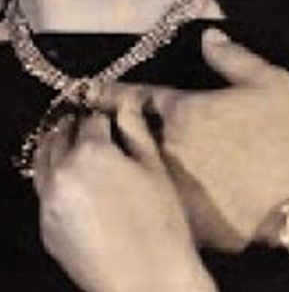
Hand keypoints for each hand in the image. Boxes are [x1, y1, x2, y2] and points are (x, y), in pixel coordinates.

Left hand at [34, 101, 216, 291]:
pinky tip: (76, 185)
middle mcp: (62, 173)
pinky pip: (45, 193)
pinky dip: (55, 180)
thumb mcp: (154, 167)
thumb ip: (136, 128)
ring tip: (78, 149)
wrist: (146, 281)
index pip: (93, 118)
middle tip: (93, 128)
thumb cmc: (160, 221)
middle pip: (62, 136)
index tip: (114, 117)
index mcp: (91, 152)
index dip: (106, 115)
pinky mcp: (47, 229)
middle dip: (77, 127)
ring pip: (44, 163)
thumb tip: (129, 98)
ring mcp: (50, 204)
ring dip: (59, 149)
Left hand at [97, 29, 288, 252]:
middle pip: (138, 140)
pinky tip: (192, 197)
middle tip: (122, 133)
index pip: (137, 99)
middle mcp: (172, 151)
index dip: (112, 95)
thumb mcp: (269, 80)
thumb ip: (233, 56)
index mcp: (186, 112)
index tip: (92, 93)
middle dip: (128, 135)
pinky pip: (174, 208)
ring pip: (152, 176)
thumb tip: (210, 35)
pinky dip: (176, 200)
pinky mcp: (191, 223)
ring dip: (149, 169)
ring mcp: (178, 191)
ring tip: (154, 169)